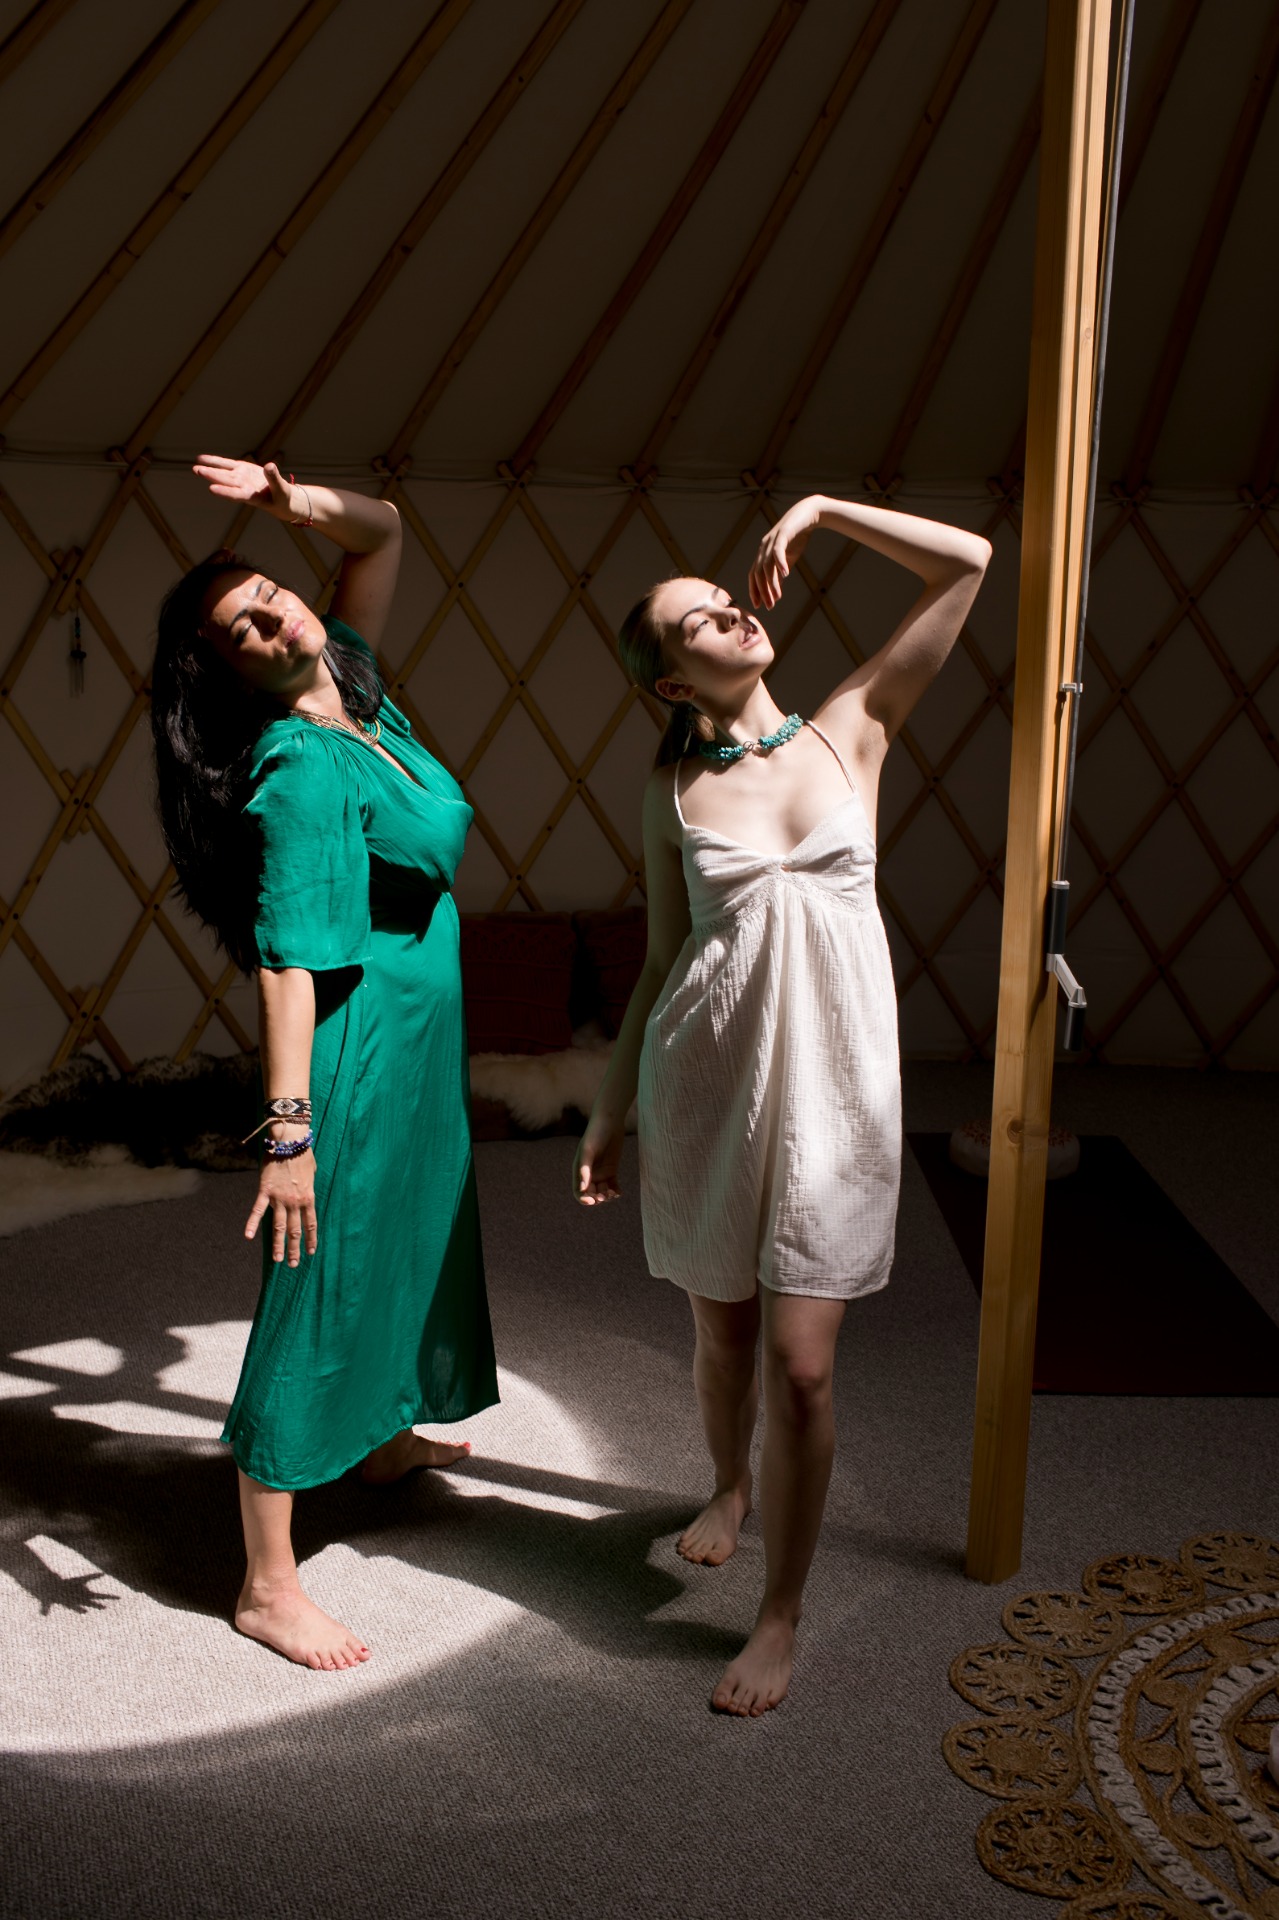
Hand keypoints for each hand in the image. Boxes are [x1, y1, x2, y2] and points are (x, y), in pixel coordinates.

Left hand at [193, 454, 299, 520]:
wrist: (280, 497)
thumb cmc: (282, 498)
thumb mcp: (282, 490)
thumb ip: (274, 479)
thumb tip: (270, 466)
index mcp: (252, 496)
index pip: (236, 494)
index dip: (225, 492)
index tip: (212, 489)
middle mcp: (243, 487)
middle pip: (225, 481)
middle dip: (212, 476)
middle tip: (198, 471)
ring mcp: (240, 478)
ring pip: (223, 473)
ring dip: (209, 470)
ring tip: (194, 467)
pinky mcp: (241, 469)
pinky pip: (226, 464)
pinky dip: (214, 461)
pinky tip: (201, 459)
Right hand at [245, 1151, 317, 1267]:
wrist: (290, 1142)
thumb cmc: (303, 1154)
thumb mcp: (313, 1173)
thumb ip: (309, 1186)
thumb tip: (307, 1194)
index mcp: (309, 1198)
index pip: (311, 1225)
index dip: (310, 1240)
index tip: (310, 1253)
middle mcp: (295, 1202)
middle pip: (295, 1230)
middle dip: (295, 1249)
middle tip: (293, 1264)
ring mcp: (280, 1198)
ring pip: (278, 1226)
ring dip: (278, 1244)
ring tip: (278, 1260)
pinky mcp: (266, 1191)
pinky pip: (258, 1210)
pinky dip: (251, 1223)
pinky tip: (247, 1236)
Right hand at [574, 1116, 623, 1205]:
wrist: (609, 1122)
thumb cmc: (595, 1134)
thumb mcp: (588, 1151)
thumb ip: (584, 1169)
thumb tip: (583, 1189)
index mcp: (579, 1170)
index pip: (579, 1191)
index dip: (584, 1199)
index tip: (592, 1201)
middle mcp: (589, 1174)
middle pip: (591, 1194)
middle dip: (597, 1198)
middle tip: (605, 1196)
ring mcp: (601, 1172)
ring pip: (603, 1192)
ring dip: (607, 1196)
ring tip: (613, 1193)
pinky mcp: (612, 1170)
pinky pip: (612, 1186)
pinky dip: (615, 1191)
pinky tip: (619, 1192)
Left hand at [748, 497, 822, 609]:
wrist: (809, 514)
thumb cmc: (798, 536)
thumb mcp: (788, 558)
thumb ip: (780, 572)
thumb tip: (775, 589)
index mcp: (763, 553)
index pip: (753, 575)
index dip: (755, 590)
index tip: (759, 605)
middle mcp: (764, 547)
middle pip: (758, 573)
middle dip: (762, 591)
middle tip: (769, 605)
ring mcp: (772, 540)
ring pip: (767, 565)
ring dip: (772, 582)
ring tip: (777, 596)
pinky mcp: (783, 533)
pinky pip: (778, 551)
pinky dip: (780, 563)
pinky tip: (786, 575)